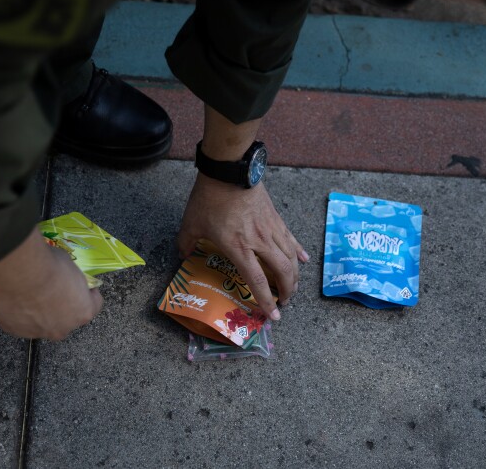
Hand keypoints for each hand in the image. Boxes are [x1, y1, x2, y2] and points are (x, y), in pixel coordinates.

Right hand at [0, 227, 102, 339]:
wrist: (18, 272)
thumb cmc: (50, 265)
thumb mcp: (70, 267)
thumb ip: (70, 280)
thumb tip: (64, 278)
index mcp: (82, 313)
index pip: (94, 306)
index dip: (88, 294)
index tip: (84, 287)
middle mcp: (62, 328)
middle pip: (67, 320)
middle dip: (63, 308)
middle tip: (53, 292)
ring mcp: (37, 332)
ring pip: (42, 324)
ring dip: (39, 313)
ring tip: (29, 294)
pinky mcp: (13, 330)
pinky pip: (19, 322)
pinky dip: (18, 313)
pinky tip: (14, 298)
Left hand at [177, 174, 309, 319]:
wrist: (229, 170)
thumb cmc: (209, 198)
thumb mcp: (191, 223)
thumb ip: (186, 243)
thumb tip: (182, 255)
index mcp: (239, 248)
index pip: (258, 281)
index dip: (266, 301)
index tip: (273, 316)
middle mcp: (260, 242)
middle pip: (283, 272)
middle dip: (287, 292)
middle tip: (284, 302)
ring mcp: (271, 229)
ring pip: (291, 257)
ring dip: (295, 275)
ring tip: (292, 286)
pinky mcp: (276, 217)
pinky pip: (291, 239)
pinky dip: (298, 251)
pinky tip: (303, 259)